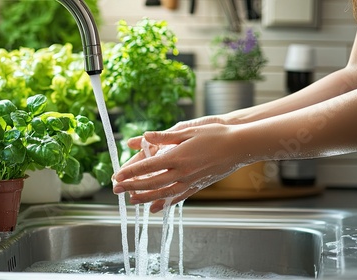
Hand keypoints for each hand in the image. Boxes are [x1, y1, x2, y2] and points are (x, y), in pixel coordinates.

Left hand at [113, 123, 244, 212]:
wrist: (240, 147)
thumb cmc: (215, 134)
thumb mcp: (188, 130)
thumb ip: (164, 137)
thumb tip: (144, 137)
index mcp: (177, 157)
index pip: (147, 167)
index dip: (130, 172)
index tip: (117, 175)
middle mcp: (182, 172)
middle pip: (151, 182)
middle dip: (131, 187)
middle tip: (116, 190)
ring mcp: (190, 181)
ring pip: (163, 193)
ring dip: (145, 198)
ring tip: (131, 200)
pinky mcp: (198, 186)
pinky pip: (178, 197)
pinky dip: (165, 204)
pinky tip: (156, 208)